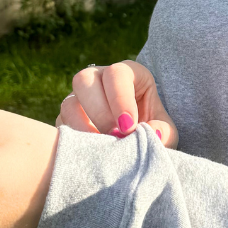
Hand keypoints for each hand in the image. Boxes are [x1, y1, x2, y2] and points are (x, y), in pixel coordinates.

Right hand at [57, 60, 176, 147]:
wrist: (139, 148)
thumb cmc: (154, 131)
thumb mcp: (166, 131)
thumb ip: (163, 132)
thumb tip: (152, 133)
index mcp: (128, 74)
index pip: (117, 73)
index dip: (120, 99)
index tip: (129, 127)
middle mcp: (99, 80)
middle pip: (85, 79)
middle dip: (99, 111)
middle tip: (115, 136)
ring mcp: (80, 99)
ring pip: (68, 103)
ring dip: (82, 127)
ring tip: (103, 147)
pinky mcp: (67, 120)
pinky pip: (61, 126)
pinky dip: (74, 141)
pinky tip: (92, 154)